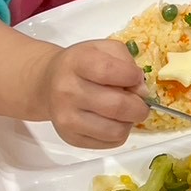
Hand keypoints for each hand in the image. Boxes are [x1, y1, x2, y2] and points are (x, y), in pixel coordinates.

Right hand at [33, 40, 148, 147]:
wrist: (49, 83)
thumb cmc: (82, 64)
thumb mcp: (104, 48)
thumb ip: (127, 62)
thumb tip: (140, 90)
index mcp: (77, 63)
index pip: (109, 71)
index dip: (132, 76)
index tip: (136, 78)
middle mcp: (67, 91)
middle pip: (117, 106)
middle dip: (139, 106)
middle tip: (141, 101)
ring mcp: (67, 118)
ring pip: (116, 130)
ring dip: (130, 122)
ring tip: (125, 112)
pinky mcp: (71, 138)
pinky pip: (110, 142)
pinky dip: (119, 132)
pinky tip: (113, 120)